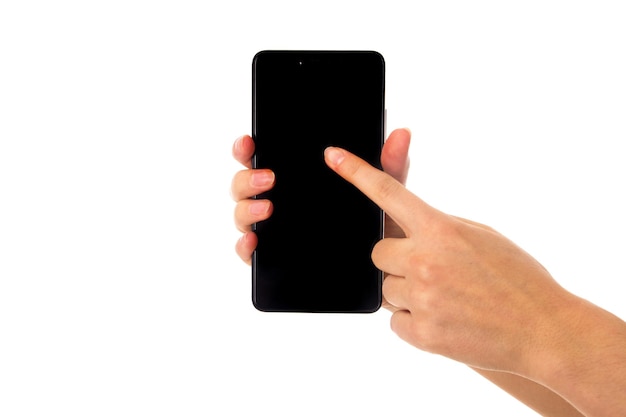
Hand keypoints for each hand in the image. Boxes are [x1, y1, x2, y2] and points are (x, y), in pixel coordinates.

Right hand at [231, 128, 411, 266]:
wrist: (382, 266)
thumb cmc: (377, 220)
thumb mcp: (385, 190)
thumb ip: (390, 163)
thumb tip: (401, 133)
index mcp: (296, 176)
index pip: (262, 154)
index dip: (247, 147)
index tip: (249, 142)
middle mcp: (276, 197)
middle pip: (244, 183)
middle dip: (247, 178)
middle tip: (269, 178)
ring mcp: (270, 225)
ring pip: (241, 213)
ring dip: (247, 209)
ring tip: (268, 208)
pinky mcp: (270, 253)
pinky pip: (246, 250)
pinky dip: (243, 246)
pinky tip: (254, 241)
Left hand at [323, 146, 573, 375]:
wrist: (544, 330)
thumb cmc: (518, 279)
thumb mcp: (480, 236)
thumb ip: (437, 228)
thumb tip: (404, 227)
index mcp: (441, 229)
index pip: (388, 193)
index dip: (356, 172)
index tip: (333, 157)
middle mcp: (426, 260)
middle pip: (377, 252)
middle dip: (396, 260)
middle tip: (429, 270)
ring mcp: (422, 297)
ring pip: (385, 288)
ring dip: (407, 291)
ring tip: (446, 298)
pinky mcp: (421, 333)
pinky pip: (395, 320)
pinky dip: (414, 320)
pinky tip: (445, 319)